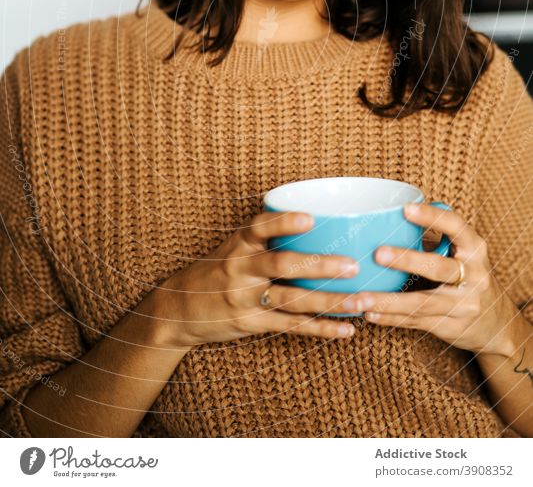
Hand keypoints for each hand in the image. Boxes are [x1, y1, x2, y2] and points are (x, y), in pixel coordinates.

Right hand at [156, 210, 360, 347]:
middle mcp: (240, 269)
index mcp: (238, 244)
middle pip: (282, 265)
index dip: (284, 222)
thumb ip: (266, 237)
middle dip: (320, 266)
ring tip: (362, 301)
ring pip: (292, 300)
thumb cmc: (217, 270)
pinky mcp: (251, 324)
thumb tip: (320, 221)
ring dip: (330, 301)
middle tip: (353, 265)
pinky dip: (321, 329)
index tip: (310, 218)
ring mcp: (245, 299)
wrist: (178, 309)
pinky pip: (291, 326)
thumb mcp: (233, 246)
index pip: (259, 228)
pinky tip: (347, 329)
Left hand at [351, 201, 516, 356]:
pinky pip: (416, 322)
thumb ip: (436, 237)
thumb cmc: (469, 277)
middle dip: (408, 260)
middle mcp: (474, 276)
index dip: (432, 216)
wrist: (497, 324)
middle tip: (378, 253)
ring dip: (388, 301)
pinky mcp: (451, 327)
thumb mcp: (464, 253)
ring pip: (422, 303)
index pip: (456, 227)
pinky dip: (390, 318)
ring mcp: (464, 305)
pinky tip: (368, 314)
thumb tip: (391, 216)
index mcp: (474, 249)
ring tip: (361, 297)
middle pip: (439, 267)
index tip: (405, 208)